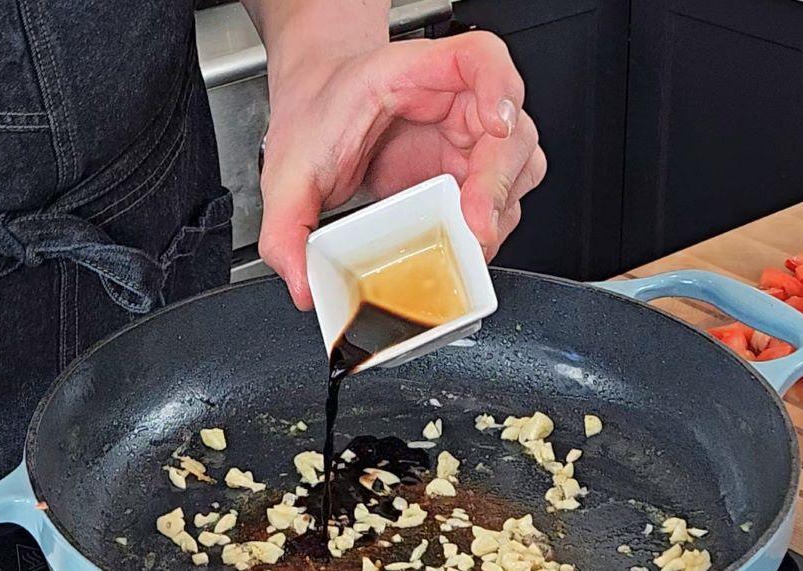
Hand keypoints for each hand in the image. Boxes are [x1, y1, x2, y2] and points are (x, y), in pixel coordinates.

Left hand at [257, 32, 545, 308]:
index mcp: (417, 73)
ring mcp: (469, 141)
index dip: (501, 86)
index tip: (496, 123)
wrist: (316, 115)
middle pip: (512, 130)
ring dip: (501, 209)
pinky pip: (502, 202)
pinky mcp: (469, 177)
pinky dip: (492, 228)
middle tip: (476, 221)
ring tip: (471, 239)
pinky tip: (466, 244)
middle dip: (499, 182)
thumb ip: (284, 227)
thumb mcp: (289, 168)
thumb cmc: (318, 116)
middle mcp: (457, 103)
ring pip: (518, 169)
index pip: (482, 58)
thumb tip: (301, 281)